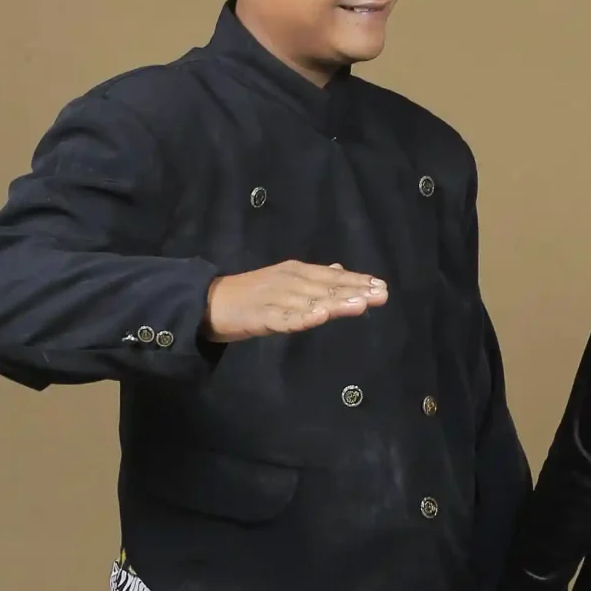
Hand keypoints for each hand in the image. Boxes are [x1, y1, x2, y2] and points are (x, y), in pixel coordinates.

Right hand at [204, 260, 387, 340]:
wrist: (209, 302)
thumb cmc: (251, 294)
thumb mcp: (285, 281)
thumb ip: (314, 279)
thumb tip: (341, 271)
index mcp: (295, 272)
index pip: (332, 276)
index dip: (357, 281)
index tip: (382, 286)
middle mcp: (289, 281)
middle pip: (326, 287)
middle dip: (355, 291)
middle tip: (381, 295)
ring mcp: (275, 298)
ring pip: (310, 301)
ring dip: (335, 303)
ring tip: (360, 305)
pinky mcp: (261, 316)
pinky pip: (284, 319)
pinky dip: (302, 318)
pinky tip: (319, 318)